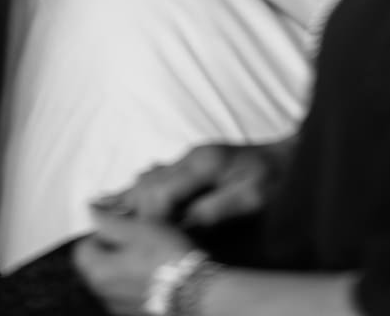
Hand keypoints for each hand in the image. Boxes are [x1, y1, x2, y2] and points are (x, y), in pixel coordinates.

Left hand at [72, 215, 196, 314]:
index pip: (82, 249)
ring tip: (148, 254)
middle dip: (112, 249)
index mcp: (98, 274)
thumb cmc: (163, 255)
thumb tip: (89, 210)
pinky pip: (129, 292)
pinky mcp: (138, 313)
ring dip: (125, 265)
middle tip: (136, 237)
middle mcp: (104, 295)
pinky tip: (155, 272)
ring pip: (114, 279)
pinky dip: (136, 280)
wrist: (196, 291)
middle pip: (98, 265)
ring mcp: (121, 308)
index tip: (121, 226)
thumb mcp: (136, 229)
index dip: (100, 233)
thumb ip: (108, 221)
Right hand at [91, 142, 284, 229]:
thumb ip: (216, 209)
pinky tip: (129, 189)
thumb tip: (183, 225)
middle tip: (96, 217)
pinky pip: (160, 172)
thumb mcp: (252, 198)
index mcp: (202, 164)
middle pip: (148, 181)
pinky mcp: (198, 162)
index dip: (144, 215)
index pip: (160, 191)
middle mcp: (192, 158)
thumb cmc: (277, 179)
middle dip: (124, 201)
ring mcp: (193, 158)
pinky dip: (141, 183)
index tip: (130, 234)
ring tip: (99, 204)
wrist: (292, 156)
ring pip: (151, 175)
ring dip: (128, 192)